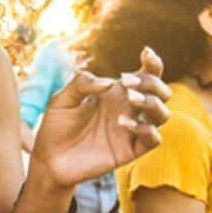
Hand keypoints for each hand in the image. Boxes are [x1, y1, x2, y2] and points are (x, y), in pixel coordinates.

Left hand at [31, 46, 170, 187]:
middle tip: (126, 84)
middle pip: (160, 92)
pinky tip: (123, 124)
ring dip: (151, 102)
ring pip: (162, 114)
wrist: (49, 158)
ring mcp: (131, 130)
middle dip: (151, 83)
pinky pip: (153, 139)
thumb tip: (110, 82)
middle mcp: (128, 109)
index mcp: (116, 93)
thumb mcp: (62, 99)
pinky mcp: (129, 151)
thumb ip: (82, 84)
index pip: (145, 75)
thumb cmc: (56, 126)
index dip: (152, 63)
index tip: (145, 53)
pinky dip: (145, 129)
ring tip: (129, 99)